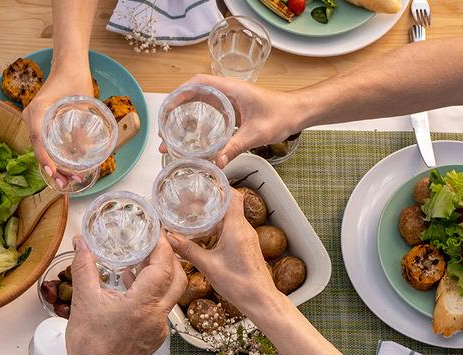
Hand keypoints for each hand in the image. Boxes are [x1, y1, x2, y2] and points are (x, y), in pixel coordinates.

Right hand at [23, 66, 93, 188]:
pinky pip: (42, 143)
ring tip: (68, 180)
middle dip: (51, 168)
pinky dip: (51, 157)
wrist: (68, 65)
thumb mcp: (84, 101)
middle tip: (67, 183)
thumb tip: (84, 150)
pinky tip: (64, 169)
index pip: (37, 138)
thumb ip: (84, 123)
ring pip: (40, 148)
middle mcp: (31, 116)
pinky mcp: (40, 123)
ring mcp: (33, 120)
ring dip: (52, 165)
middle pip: (38, 148)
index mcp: (37, 110)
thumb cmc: (75, 78)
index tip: (55, 172)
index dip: (45, 158)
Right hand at [66, 234, 186, 354]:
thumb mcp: (84, 301)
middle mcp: (158, 316)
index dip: (162, 246)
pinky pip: (161, 307)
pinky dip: (153, 291)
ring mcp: (159, 328)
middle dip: (168, 257)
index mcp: (143, 305)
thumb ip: (85, 268)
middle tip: (153, 243)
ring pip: (171, 293)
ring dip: (160, 275)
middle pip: (177, 278)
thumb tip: (81, 243)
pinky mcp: (156, 336)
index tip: (156, 232)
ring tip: (139, 260)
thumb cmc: (90, 346)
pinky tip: (131, 286)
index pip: (163, 267)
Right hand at [159, 74, 301, 166]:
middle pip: (194, 94)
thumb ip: (235, 147)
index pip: (198, 83)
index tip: (168, 108)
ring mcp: (230, 100)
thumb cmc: (281, 115)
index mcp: (231, 89)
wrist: (297, 112)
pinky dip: (197, 123)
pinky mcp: (233, 110)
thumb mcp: (256, 134)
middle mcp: (228, 92)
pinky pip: (210, 112)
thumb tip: (216, 163)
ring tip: (172, 138)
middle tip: (165, 130)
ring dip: (184, 117)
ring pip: (200, 104)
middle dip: (176, 110)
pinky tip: (191, 138)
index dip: (180, 93)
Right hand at [166, 188, 285, 318]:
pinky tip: (207, 234)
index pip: (232, 196)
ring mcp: (247, 238)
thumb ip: (188, 250)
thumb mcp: (208, 266)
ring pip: (231, 217)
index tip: (205, 182)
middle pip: (230, 204)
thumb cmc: (240, 284)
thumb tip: (171, 238)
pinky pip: (233, 229)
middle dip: (213, 199)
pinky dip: (220, 227)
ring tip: (196, 215)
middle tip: (194, 199)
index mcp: (237, 228)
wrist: (260, 300)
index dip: (220, 186)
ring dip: (216, 214)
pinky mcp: (247, 246)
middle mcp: (245, 229)